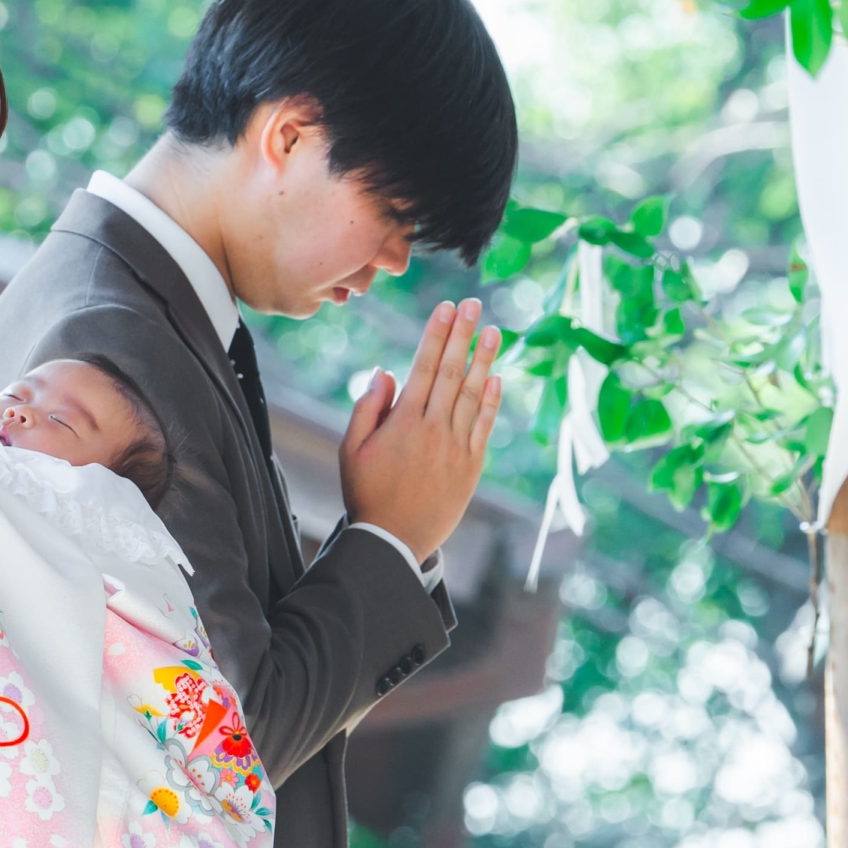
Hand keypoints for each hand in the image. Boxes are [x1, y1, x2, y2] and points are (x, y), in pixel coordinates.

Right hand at [339, 298, 502, 565]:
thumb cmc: (366, 494)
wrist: (393, 543)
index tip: (447, 307)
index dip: (437, 335)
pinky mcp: (470, 467)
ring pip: (472, 395)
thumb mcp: (350, 450)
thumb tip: (386, 372)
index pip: (424, 366)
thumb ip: (367, 408)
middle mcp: (434, 430)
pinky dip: (491, 401)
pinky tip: (496, 378)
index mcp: (404, 422)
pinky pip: (484, 427)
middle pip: (451, 372)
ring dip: (484, 360)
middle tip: (474, 304)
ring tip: (494, 331)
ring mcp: (456, 448)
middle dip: (463, 335)